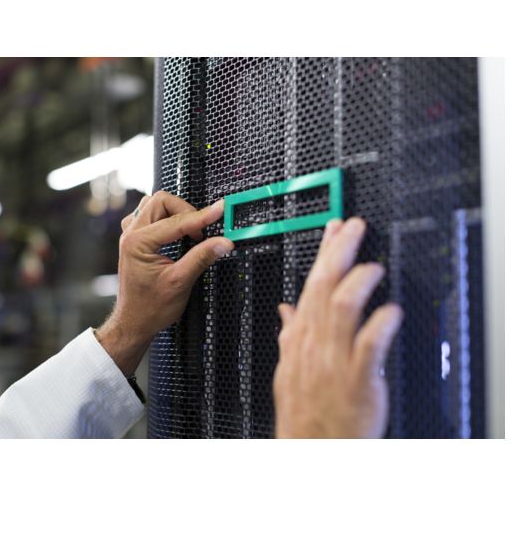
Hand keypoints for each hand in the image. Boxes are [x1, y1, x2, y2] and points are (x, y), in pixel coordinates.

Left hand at [95, 191, 233, 375]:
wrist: (134, 322)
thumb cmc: (150, 308)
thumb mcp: (180, 282)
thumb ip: (202, 257)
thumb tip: (223, 241)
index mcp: (138, 243)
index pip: (176, 221)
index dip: (202, 216)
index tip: (220, 210)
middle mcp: (131, 234)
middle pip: (162, 201)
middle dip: (186, 211)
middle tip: (201, 231)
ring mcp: (131, 235)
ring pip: (155, 205)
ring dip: (175, 213)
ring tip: (190, 232)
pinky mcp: (135, 239)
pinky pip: (150, 215)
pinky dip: (166, 218)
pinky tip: (176, 232)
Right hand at [273, 217, 403, 437]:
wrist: (310, 450)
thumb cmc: (305, 411)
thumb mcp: (288, 369)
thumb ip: (290, 335)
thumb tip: (286, 308)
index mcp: (301, 338)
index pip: (312, 285)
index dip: (324, 253)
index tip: (336, 228)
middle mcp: (316, 344)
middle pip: (324, 288)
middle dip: (339, 252)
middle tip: (354, 228)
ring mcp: (334, 361)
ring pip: (342, 309)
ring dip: (359, 282)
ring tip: (374, 267)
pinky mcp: (357, 380)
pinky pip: (368, 348)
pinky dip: (380, 325)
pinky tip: (392, 311)